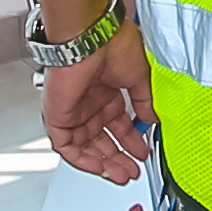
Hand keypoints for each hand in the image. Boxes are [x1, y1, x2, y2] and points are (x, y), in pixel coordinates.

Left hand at [41, 32, 149, 182]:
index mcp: (106, 90)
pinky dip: (82, 159)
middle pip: (101, 138)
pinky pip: (66, 145)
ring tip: (121, 174)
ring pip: (85, 146)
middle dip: (118, 157)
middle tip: (131, 171)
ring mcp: (73, 109)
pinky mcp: (58, 115)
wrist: (90, 36)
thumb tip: (153, 118)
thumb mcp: (140, 76)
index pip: (117, 123)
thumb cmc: (111, 43)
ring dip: (103, 162)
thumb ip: (145, 101)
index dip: (130, 140)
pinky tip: (100, 167)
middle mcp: (88, 101)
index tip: (142, 152)